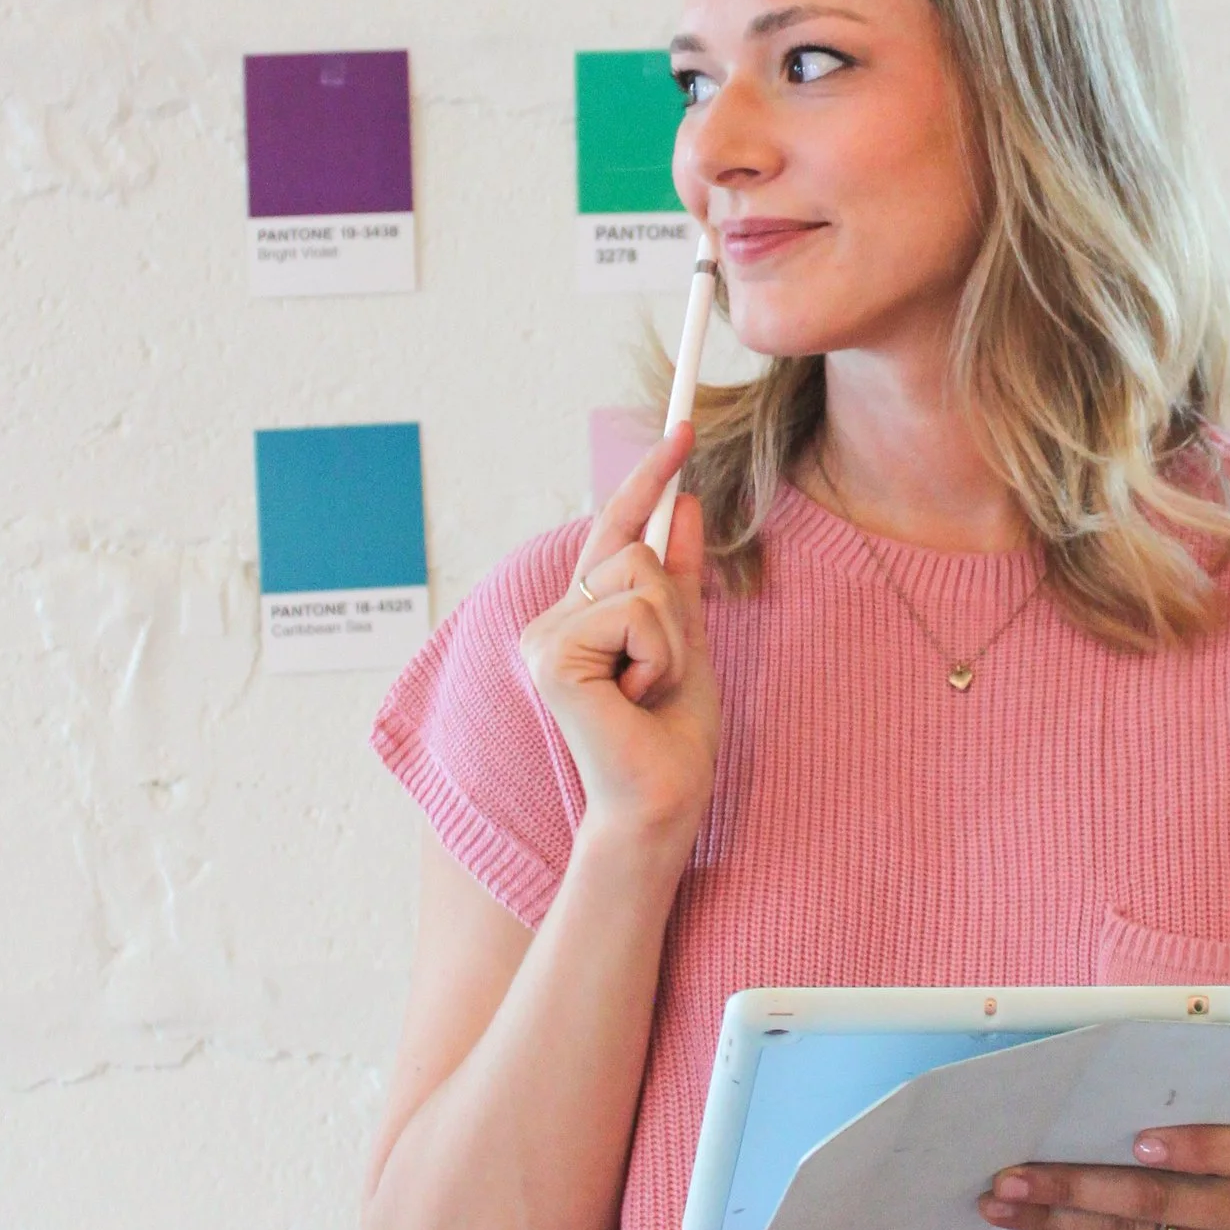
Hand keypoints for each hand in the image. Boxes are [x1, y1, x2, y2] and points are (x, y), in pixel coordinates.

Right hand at [517, 429, 720, 850]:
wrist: (662, 801)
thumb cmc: (672, 735)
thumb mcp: (687, 638)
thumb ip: (679, 575)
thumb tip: (686, 502)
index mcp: (578, 615)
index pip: (614, 529)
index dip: (646, 476)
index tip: (682, 427)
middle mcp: (548, 620)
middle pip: (632, 547)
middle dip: (673, 607)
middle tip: (661, 675)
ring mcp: (542, 637)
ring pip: (636, 575)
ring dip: (669, 638)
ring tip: (647, 691)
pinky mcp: (551, 656)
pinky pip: (635, 612)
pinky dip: (658, 657)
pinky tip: (635, 701)